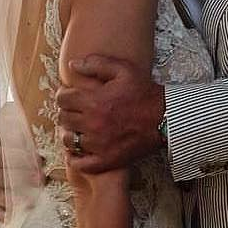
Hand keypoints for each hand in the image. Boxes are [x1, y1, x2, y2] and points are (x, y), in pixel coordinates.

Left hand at [56, 54, 164, 174]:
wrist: (165, 118)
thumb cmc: (144, 92)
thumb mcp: (123, 70)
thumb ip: (96, 64)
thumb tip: (73, 65)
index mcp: (94, 101)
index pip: (62, 99)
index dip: (64, 95)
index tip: (71, 95)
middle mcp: (92, 123)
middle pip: (64, 118)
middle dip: (67, 112)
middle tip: (76, 110)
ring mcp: (98, 144)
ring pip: (69, 140)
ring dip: (71, 132)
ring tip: (79, 128)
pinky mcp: (106, 160)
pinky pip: (80, 163)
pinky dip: (75, 158)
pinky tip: (78, 150)